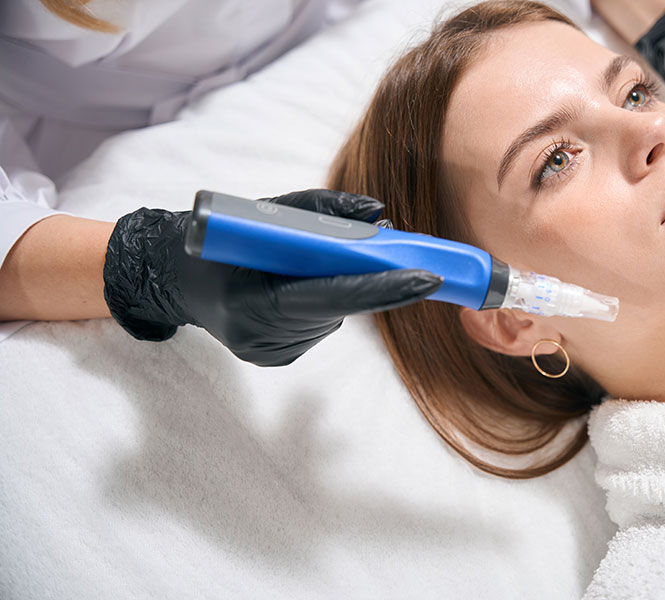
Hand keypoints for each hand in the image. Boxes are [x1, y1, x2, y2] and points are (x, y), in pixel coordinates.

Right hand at [103, 190, 441, 365]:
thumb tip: (378, 216)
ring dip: (341, 291)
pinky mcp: (271, 359)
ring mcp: (264, 353)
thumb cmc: (224, 239)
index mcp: (249, 298)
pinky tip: (296, 290)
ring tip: (308, 268)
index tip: (428, 278)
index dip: (382, 288)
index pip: (328, 296)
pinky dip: (322, 305)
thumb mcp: (265, 213)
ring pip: (332, 318)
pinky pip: (317, 327)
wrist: (176, 277)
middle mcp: (257, 335)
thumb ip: (321, 210)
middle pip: (336, 308)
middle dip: (373, 284)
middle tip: (409, 264)